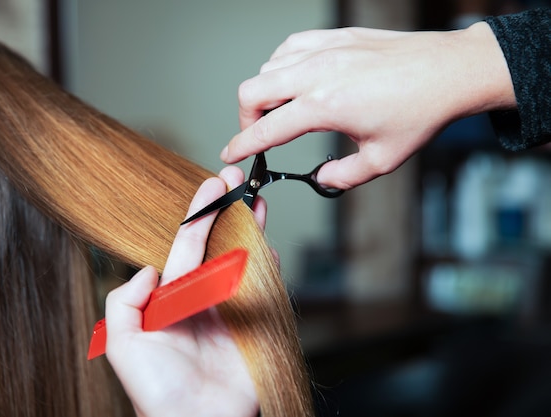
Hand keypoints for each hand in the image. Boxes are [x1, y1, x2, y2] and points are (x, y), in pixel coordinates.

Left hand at [104, 166, 260, 416]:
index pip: (187, 244)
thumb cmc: (157, 392)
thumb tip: (147, 267)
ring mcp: (229, 308)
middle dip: (226, 210)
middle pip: (217, 243)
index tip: (211, 185)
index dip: (199, 213)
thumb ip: (124, 302)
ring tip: (257, 200)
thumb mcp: (123, 346)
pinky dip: (270, 266)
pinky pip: (265, 289)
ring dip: (251, 229)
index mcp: (172, 296)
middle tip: (236, 178)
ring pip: (242, 258)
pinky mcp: (254, 324)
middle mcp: (201, 296)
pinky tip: (270, 247)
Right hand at [222, 22, 514, 189]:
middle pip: (252, 91)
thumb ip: (342, 176)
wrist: (449, 72)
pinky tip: (296, 79)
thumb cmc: (420, 114)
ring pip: (268, 66)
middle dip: (246, 118)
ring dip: (265, 92)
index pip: (266, 129)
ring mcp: (325, 50)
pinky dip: (282, 65)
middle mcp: (318, 73)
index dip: (242, 145)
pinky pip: (290, 47)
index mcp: (325, 107)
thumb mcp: (381, 160)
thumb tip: (321, 179)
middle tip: (259, 134)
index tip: (231, 154)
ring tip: (282, 110)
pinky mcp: (335, 37)